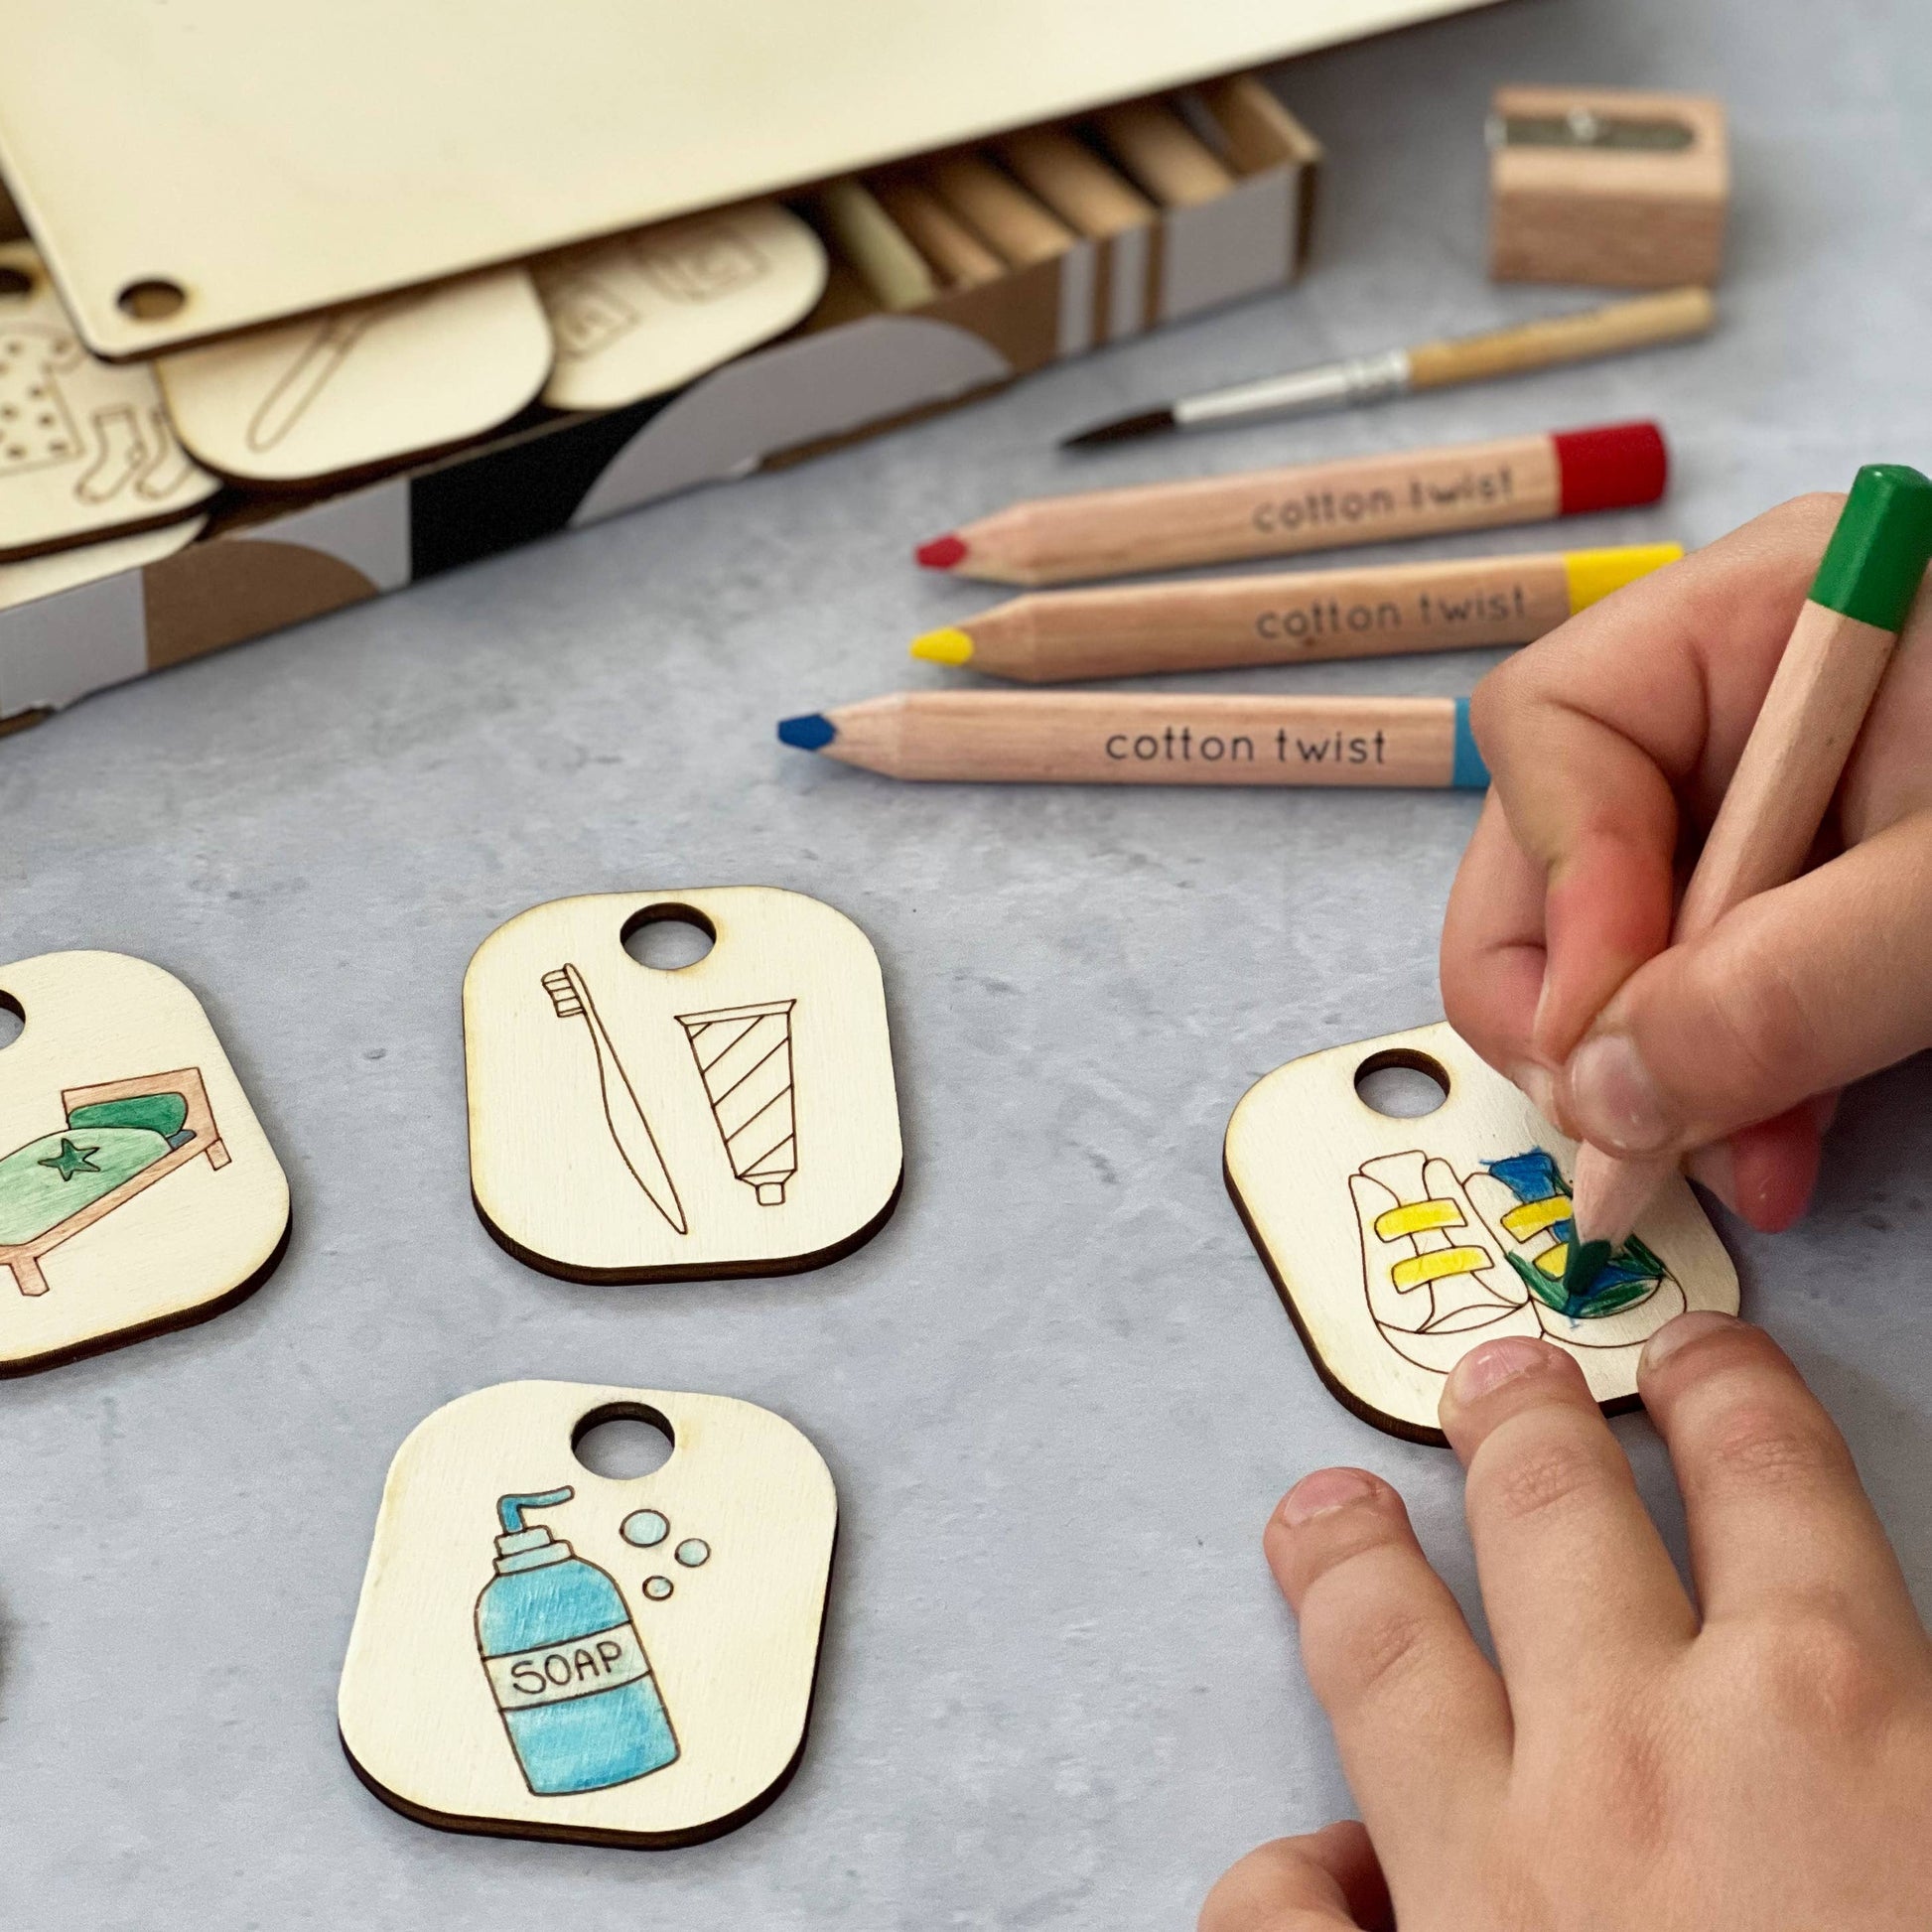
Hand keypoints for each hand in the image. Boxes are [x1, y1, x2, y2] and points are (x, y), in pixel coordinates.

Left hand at [1201, 1315, 1931, 1930]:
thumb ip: (1925, 1758)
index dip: (1725, 1397)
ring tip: (1326, 1509)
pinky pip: (1286, 1917)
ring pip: (1383, 1643)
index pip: (1767, 1475)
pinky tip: (1306, 1877)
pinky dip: (1287, 1888)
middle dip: (1522, 1431)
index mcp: (1838, 1717)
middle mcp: (1645, 1760)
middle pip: (1550, 1516)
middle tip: (1494, 1386)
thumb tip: (1888, 1691)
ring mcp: (1493, 1881)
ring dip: (1351, 1559)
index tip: (1694, 1366)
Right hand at [1440, 494, 1931, 1229]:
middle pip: (1558, 836)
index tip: (1605, 1032)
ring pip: (1622, 931)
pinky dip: (1722, 1078)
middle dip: (1579, 994)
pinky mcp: (1825, 897)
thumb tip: (1603, 1098)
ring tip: (1709, 1161)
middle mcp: (1755, 698)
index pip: (1562, 723)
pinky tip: (1764, 1148)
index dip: (1558, 881)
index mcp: (1780, 611)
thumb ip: (1789, 986)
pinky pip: (1713, 986)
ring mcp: (1785, 803)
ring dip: (1649, 1063)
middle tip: (1616, 1119)